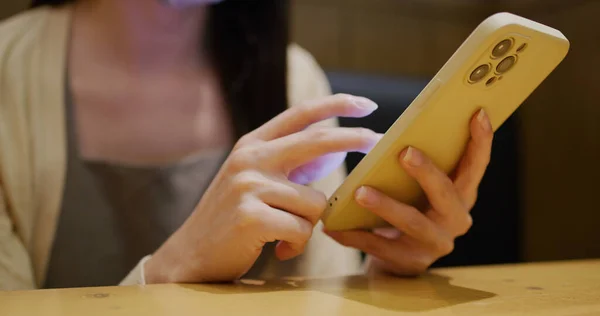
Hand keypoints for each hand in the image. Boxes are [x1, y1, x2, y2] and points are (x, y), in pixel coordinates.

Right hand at [144, 94, 380, 283]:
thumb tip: (330, 144)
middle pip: (318, 141)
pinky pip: (302, 229)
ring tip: (286, 236)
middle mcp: (250, 158)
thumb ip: (287, 162)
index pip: (299, 114)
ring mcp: (249, 185)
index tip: (365, 103)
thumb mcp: (253, 180)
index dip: (336, 104)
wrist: (192, 255)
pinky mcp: (251, 215)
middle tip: (379, 141)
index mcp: (251, 145)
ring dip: (309, 225)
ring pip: (316, 202)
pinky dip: (297, 244)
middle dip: (354, 139)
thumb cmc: (232, 219)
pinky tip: (279, 250)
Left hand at [325, 109, 493, 275]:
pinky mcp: (408, 261)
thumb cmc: (411, 208)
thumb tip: (402, 134)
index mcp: (462, 195)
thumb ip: (423, 166)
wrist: (399, 257)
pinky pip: (377, 245)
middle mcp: (455, 220)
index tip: (477, 112)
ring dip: (385, 205)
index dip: (481, 141)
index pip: (476, 166)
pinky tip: (331, 226)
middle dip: (426, 172)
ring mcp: (434, 244)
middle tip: (405, 152)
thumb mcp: (423, 189)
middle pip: (445, 194)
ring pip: (411, 221)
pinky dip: (353, 234)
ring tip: (359, 192)